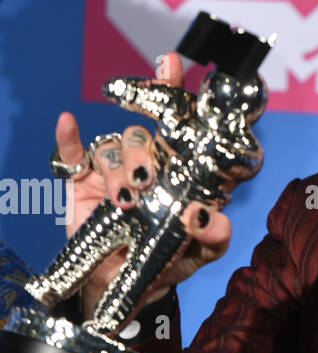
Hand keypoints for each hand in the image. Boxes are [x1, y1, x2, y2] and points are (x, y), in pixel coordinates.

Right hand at [54, 52, 235, 319]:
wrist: (127, 288)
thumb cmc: (170, 262)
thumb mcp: (200, 253)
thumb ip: (214, 237)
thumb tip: (209, 219)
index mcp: (178, 171)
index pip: (179, 126)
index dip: (174, 92)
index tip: (170, 64)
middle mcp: (147, 163)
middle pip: (143, 134)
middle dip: (143, 152)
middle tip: (146, 180)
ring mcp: (114, 171)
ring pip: (113, 147)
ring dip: (117, 168)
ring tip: (124, 200)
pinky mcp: (84, 183)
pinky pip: (72, 155)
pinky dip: (68, 138)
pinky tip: (68, 123)